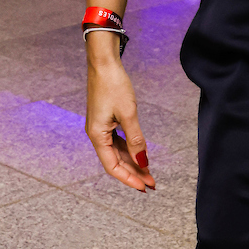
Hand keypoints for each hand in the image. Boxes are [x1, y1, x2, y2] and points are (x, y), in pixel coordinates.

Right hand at [85, 36, 154, 191]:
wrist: (103, 61)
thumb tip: (143, 161)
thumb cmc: (113, 85)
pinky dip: (129, 148)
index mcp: (97, 135)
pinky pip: (117, 140)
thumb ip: (135, 139)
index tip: (144, 187)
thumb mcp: (128, 113)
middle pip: (115, 161)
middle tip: (152, 182)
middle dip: (133, 172)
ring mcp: (100, 126)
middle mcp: (96, 134)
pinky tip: (140, 152)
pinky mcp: (105, 119)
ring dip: (132, 161)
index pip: (113, 167)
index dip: (129, 178)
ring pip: (117, 151)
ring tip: (149, 171)